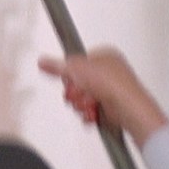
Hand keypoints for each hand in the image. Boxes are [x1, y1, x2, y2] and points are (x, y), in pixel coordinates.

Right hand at [38, 47, 167, 146]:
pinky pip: (90, 109)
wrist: (126, 106)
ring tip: (89, 102)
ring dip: (81, 103)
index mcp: (104, 55)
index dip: (69, 73)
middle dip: (75, 92)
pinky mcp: (110, 105)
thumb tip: (42, 61)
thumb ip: (56, 66)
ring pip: (82, 98)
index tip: (69, 78)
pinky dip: (88, 113)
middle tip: (80, 92)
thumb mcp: (75, 68)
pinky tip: (93, 111)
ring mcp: (110, 89)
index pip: (77, 62)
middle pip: (77, 82)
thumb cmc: (110, 83)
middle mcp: (108, 71)